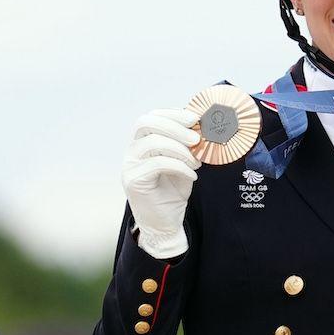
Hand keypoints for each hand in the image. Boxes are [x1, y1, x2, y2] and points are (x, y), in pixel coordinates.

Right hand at [121, 108, 200, 259]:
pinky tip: (192, 174)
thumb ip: (187, 145)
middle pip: (145, 123)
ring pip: (152, 142)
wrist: (165, 220)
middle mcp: (132, 151)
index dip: (172, 113)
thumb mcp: (184, 162)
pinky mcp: (134, 180)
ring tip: (196, 161)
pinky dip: (180, 166)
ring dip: (180, 149)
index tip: (194, 118)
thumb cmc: (173, 189)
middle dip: (174, 126)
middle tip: (196, 138)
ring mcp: (130, 165)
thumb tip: (204, 127)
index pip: (150, 116)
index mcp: (142, 142)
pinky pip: (158, 164)